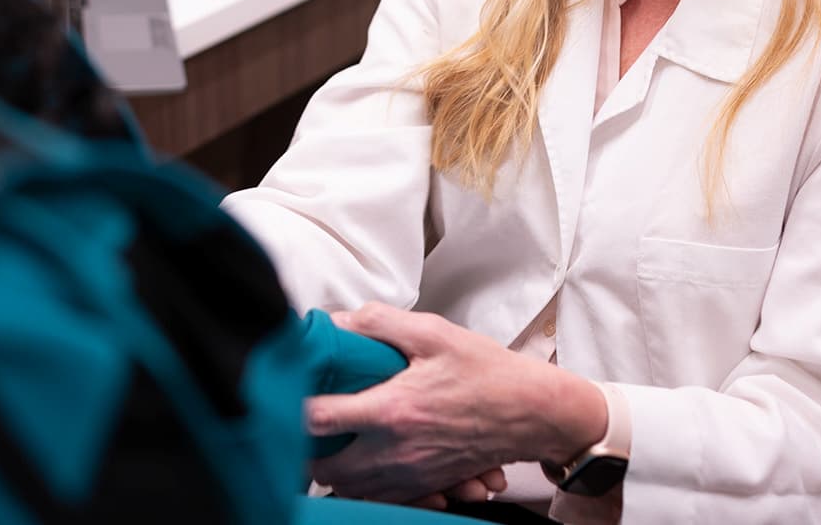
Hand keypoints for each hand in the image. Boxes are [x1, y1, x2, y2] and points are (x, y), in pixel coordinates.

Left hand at [303, 303, 608, 503]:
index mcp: (393, 410)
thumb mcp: (434, 333)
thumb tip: (340, 321)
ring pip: (349, 491)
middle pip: (325, 469)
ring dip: (333, 471)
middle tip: (303, 423)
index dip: (293, 407)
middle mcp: (396, 451)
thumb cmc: (489, 373)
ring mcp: (410, 475)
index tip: (286, 392)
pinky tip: (366, 463)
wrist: (534, 414)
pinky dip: (365, 487)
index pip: (322, 419)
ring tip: (330, 442)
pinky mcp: (425, 485)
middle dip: (306, 450)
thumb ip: (381, 323)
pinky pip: (381, 500)